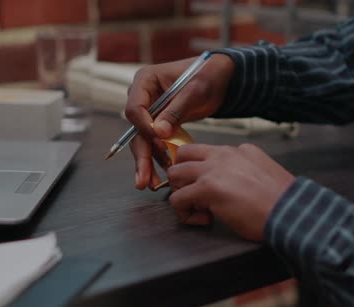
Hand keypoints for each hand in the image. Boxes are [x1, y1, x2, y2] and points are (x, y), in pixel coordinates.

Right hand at [125, 54, 234, 189]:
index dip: (145, 128)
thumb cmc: (206, 74)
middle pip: (135, 130)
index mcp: (144, 81)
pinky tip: (163, 175)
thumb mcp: (194, 91)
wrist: (218, 77)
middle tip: (143, 178)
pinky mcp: (158, 124)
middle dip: (141, 156)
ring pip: (143, 141)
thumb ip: (175, 111)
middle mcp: (142, 97)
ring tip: (151, 184)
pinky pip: (155, 143)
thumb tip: (159, 133)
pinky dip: (159, 159)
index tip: (159, 142)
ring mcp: (149, 112)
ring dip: (147, 163)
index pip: (135, 108)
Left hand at [167, 143, 295, 241]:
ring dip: (181, 193)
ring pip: (174, 174)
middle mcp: (223, 154)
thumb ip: (242, 172)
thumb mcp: (263, 174)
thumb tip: (226, 186)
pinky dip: (185, 213)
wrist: (292, 213)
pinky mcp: (206, 188)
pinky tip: (206, 220)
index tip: (206, 188)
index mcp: (239, 150)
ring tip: (200, 209)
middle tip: (195, 196)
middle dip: (182, 177)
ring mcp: (213, 169)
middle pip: (182, 155)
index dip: (199, 171)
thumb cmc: (282, 203)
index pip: (204, 151)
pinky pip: (177, 199)